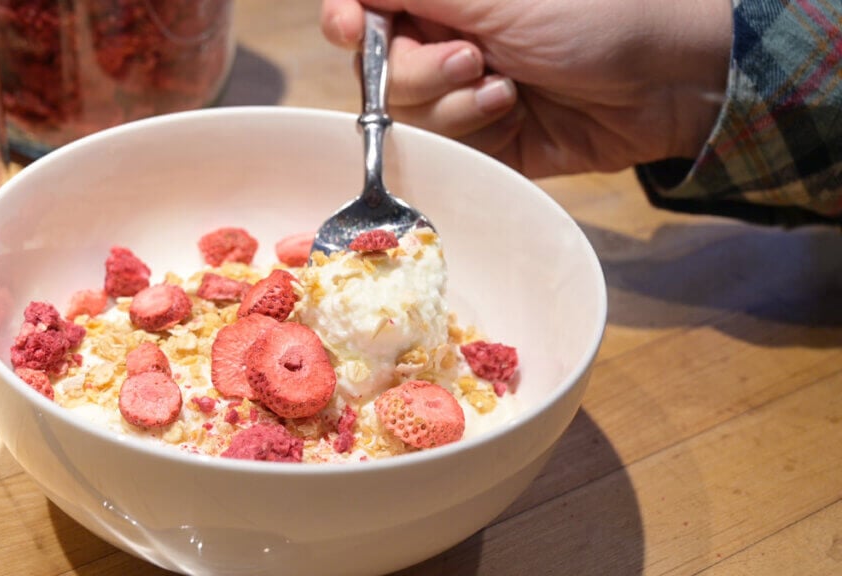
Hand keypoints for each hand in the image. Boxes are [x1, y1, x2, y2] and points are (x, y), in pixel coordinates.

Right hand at [321, 0, 731, 177]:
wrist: (667, 78)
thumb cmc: (594, 13)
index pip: (365, 8)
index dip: (347, 20)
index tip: (350, 30)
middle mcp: (444, 41)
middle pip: (376, 69)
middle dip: (417, 70)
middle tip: (471, 59)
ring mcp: (463, 93)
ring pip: (408, 113)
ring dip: (454, 103)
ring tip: (507, 87)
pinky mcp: (483, 139)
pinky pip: (445, 147)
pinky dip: (474, 130)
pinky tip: (514, 112)